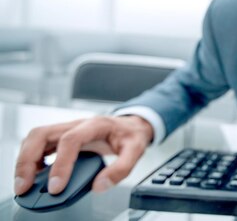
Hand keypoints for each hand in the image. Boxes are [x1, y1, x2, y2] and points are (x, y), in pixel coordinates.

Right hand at [14, 115, 153, 195]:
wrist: (132, 125)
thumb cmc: (132, 135)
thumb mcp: (136, 151)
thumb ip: (121, 169)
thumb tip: (100, 186)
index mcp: (95, 125)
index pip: (70, 140)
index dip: (60, 164)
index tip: (56, 187)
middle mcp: (77, 124)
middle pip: (42, 134)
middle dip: (28, 160)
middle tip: (24, 185)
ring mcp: (67, 128)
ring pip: (36, 137)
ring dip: (25, 159)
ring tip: (24, 182)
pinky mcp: (62, 136)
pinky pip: (39, 144)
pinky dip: (31, 159)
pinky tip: (33, 174)